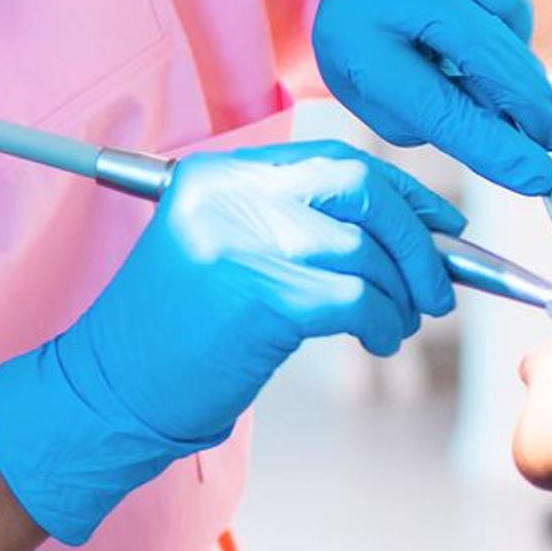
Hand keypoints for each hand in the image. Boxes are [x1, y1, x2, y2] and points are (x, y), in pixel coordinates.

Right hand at [0, 143, 462, 544]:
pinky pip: (358, 299)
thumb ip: (296, 226)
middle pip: (362, 189)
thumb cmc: (175, 334)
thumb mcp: (225, 252)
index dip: (403, 192)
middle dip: (419, 239)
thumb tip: (409, 231)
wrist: (109, 388)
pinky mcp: (259, 297)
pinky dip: (383, 324)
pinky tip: (376, 341)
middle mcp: (230, 194)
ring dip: (404, 295)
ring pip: (369, 250)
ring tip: (396, 325)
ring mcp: (243, 242)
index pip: (336, 162)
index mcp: (220, 174)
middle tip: (438, 285)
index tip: (442, 225)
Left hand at [310, 0, 551, 197]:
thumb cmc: (391, 61)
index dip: (486, 140)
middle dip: (523, 96)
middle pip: (472, 41)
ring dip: (514, 40)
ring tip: (488, 57)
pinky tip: (486, 10)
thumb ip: (464, 129)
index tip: (537, 173)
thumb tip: (534, 168)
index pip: (429, 101)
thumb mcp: (406, 108)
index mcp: (350, 37)